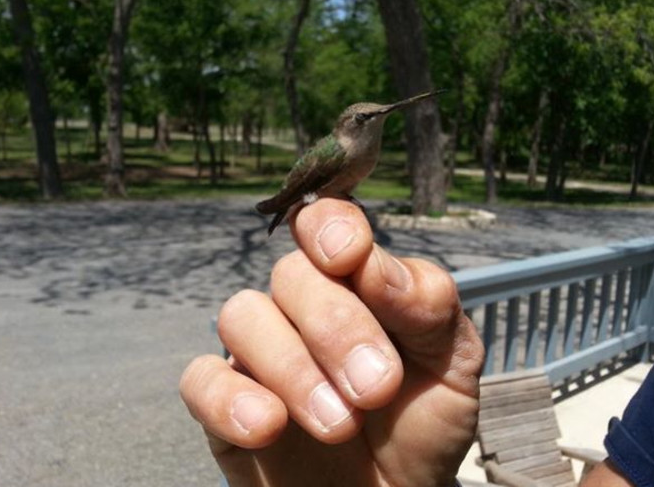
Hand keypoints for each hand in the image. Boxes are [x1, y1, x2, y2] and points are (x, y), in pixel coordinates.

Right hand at [180, 198, 484, 485]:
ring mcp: (261, 352)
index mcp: (357, 283)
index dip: (330, 226)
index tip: (348, 256)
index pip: (328, 225)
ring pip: (242, 316)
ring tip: (340, 427)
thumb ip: (428, 306)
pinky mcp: (225, 402)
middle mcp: (302, 306)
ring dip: (293, 369)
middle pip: (292, 275)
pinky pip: (201, 379)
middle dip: (337, 329)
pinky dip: (230, 399)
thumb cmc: (421, 423)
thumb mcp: (452, 363)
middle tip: (377, 389)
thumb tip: (373, 263)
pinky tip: (268, 428)